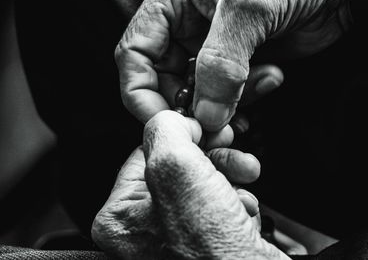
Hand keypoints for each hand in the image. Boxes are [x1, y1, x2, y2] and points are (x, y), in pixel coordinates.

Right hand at [115, 0, 349, 130]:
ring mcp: (211, 49)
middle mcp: (186, 28)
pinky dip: (242, 103)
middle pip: (164, 82)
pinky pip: (225, 97)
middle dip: (189, 109)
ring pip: (197, 95)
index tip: (166, 123)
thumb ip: (220, 62)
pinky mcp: (235, 66)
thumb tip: (206, 115)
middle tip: (217, 127)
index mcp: (172, 2)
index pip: (135, 54)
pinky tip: (269, 82)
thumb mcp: (249, 8)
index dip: (142, 93)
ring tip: (255, 93)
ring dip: (222, 107)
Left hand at [142, 111, 288, 258]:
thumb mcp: (176, 169)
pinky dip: (238, 203)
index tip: (204, 131)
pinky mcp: (207, 244)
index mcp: (121, 216)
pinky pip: (220, 207)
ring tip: (246, 182)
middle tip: (232, 151)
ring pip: (204, 184)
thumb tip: (176, 121)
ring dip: (230, 178)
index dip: (180, 137)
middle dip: (212, 157)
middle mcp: (144, 230)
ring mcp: (176, 240)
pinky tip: (246, 213)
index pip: (145, 153)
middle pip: (179, 168)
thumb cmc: (211, 248)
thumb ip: (166, 131)